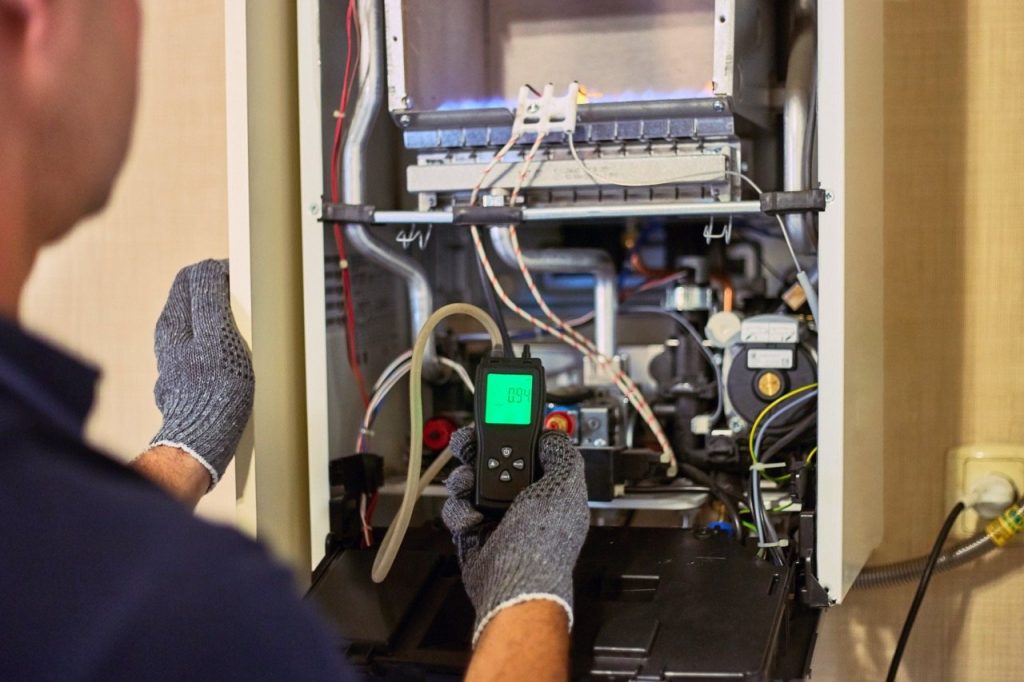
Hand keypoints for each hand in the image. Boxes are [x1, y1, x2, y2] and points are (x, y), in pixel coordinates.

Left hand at [148, 260, 253, 488]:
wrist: (203, 440)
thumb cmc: (214, 390)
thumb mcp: (217, 336)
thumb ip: (210, 299)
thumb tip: (206, 268)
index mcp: (173, 321)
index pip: (192, 278)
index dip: (219, 273)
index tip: (243, 281)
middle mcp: (168, 338)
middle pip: (193, 300)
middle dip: (219, 295)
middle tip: (247, 306)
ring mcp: (174, 360)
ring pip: (198, 325)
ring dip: (221, 321)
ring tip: (245, 333)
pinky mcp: (183, 381)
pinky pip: (202, 350)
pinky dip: (219, 345)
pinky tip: (233, 361)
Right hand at [442, 427, 588, 644]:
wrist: (516, 583)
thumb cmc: (544, 542)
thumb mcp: (565, 486)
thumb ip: (563, 455)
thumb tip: (552, 437)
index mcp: (547, 488)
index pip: (526, 451)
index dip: (510, 436)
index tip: (496, 425)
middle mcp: (521, 501)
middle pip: (492, 463)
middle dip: (477, 453)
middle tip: (467, 447)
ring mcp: (496, 517)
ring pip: (469, 483)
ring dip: (464, 480)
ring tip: (467, 486)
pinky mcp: (474, 532)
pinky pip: (457, 510)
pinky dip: (460, 511)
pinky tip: (472, 519)